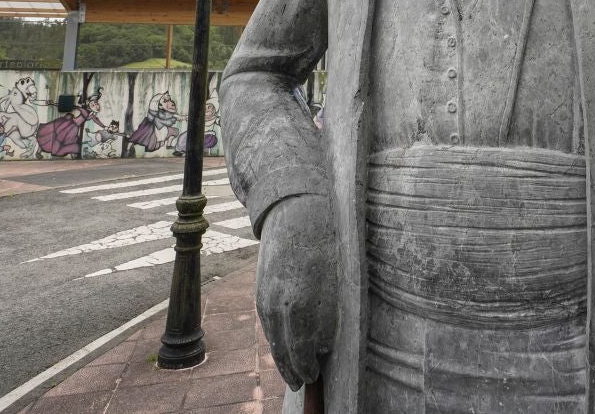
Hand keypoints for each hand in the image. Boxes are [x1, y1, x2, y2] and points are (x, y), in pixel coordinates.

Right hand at [256, 194, 338, 389]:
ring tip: (291, 370)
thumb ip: (326, 315)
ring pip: (271, 336)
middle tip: (302, 382)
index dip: (308, 366)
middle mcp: (277, 304)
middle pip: (282, 348)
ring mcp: (265, 296)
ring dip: (280, 355)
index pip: (302, 349)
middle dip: (292, 368)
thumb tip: (322, 343)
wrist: (296, 210)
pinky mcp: (259, 289)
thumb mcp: (334, 281)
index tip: (315, 376)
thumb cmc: (325, 243)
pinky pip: (266, 322)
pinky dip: (274, 337)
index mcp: (300, 304)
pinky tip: (281, 343)